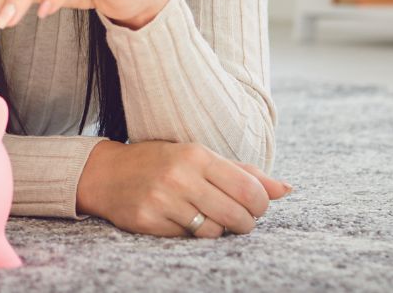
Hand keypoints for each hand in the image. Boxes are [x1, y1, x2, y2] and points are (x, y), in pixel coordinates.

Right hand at [76, 141, 291, 237]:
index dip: (260, 205)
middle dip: (245, 223)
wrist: (105, 174)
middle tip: (238, 218)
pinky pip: (188, 239)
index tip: (254, 206)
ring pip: (214, 231)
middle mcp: (180, 176)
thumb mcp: (200, 157)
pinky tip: (185, 222)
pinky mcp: (149, 220)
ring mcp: (163, 200)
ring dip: (219, 230)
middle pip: (237, 215)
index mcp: (197, 155)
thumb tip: (287, 189)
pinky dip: (193, 235)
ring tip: (210, 218)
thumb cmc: (161, 162)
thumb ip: (244, 173)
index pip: (249, 189)